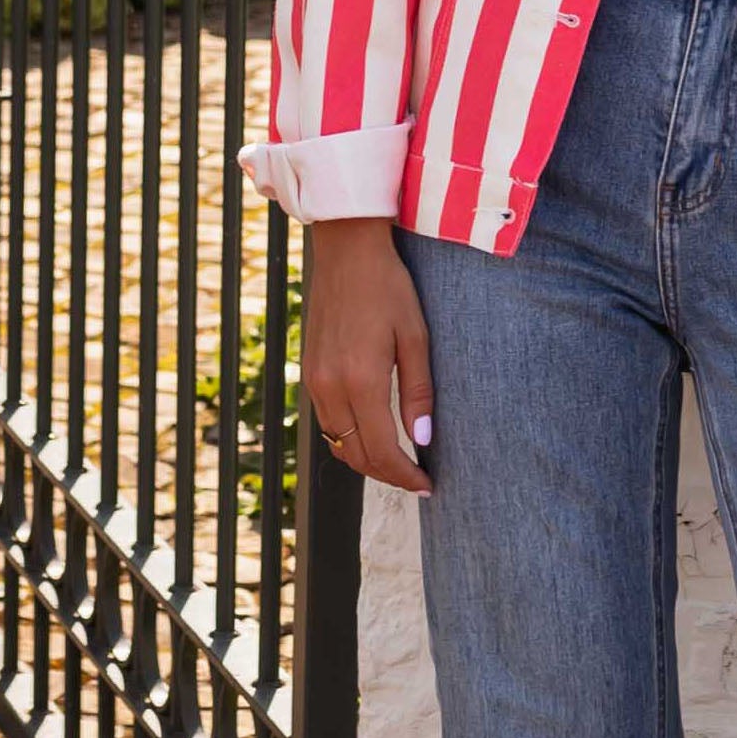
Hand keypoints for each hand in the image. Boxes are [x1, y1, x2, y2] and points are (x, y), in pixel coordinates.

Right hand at [303, 218, 433, 494]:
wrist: (346, 252)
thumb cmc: (389, 288)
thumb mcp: (415, 337)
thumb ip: (418, 392)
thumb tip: (422, 441)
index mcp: (360, 380)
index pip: (382, 450)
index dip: (405, 476)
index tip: (428, 485)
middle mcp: (330, 387)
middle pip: (356, 455)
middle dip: (388, 474)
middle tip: (418, 479)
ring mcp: (314, 381)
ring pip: (338, 443)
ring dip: (367, 460)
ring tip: (399, 461)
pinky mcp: (308, 373)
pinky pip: (327, 422)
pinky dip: (349, 438)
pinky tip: (373, 433)